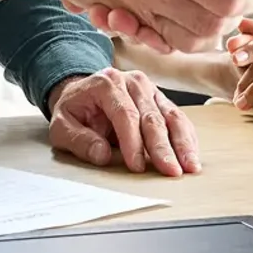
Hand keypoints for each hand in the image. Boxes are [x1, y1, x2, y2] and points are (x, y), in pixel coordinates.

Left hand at [47, 69, 201, 175]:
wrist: (81, 93)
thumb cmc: (74, 111)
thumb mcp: (61, 126)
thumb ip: (78, 140)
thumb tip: (101, 154)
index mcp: (106, 83)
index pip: (124, 114)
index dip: (132, 142)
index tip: (136, 166)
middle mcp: (131, 82)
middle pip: (151, 116)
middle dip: (162, 147)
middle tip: (171, 171)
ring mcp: (149, 89)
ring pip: (170, 116)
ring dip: (182, 143)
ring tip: (190, 167)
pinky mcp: (160, 99)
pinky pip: (177, 117)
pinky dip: (186, 137)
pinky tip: (191, 155)